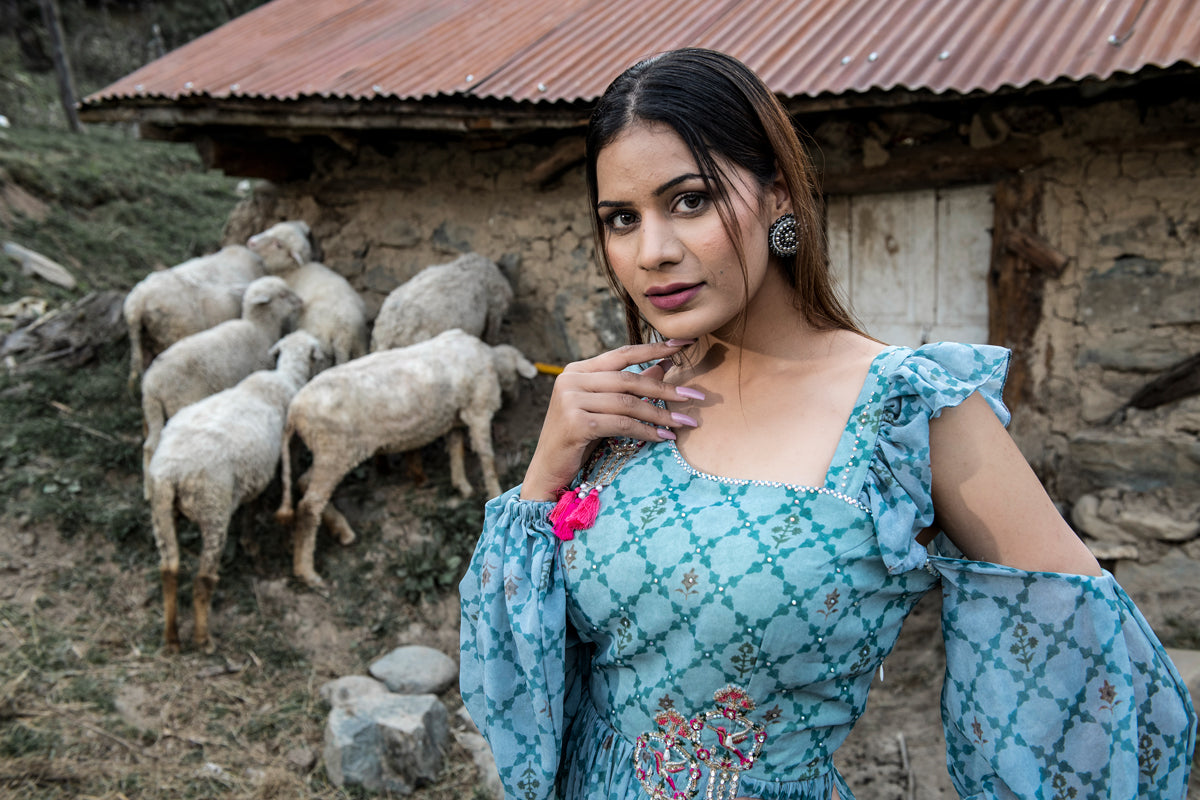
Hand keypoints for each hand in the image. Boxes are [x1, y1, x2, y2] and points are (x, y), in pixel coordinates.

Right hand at [520, 340, 703, 500]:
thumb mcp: (604, 408)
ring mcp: (570, 400)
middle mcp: (571, 379)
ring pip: (628, 403)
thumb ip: (629, 387)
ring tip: (685, 423)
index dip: (655, 348)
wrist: (548, 471)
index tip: (684, 344)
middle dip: (666, 389)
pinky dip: (646, 431)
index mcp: (577, 370)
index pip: (622, 353)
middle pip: (629, 379)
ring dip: (661, 414)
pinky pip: (621, 424)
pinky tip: (664, 437)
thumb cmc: (578, 439)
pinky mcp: (575, 423)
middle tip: (696, 397)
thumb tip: (664, 365)